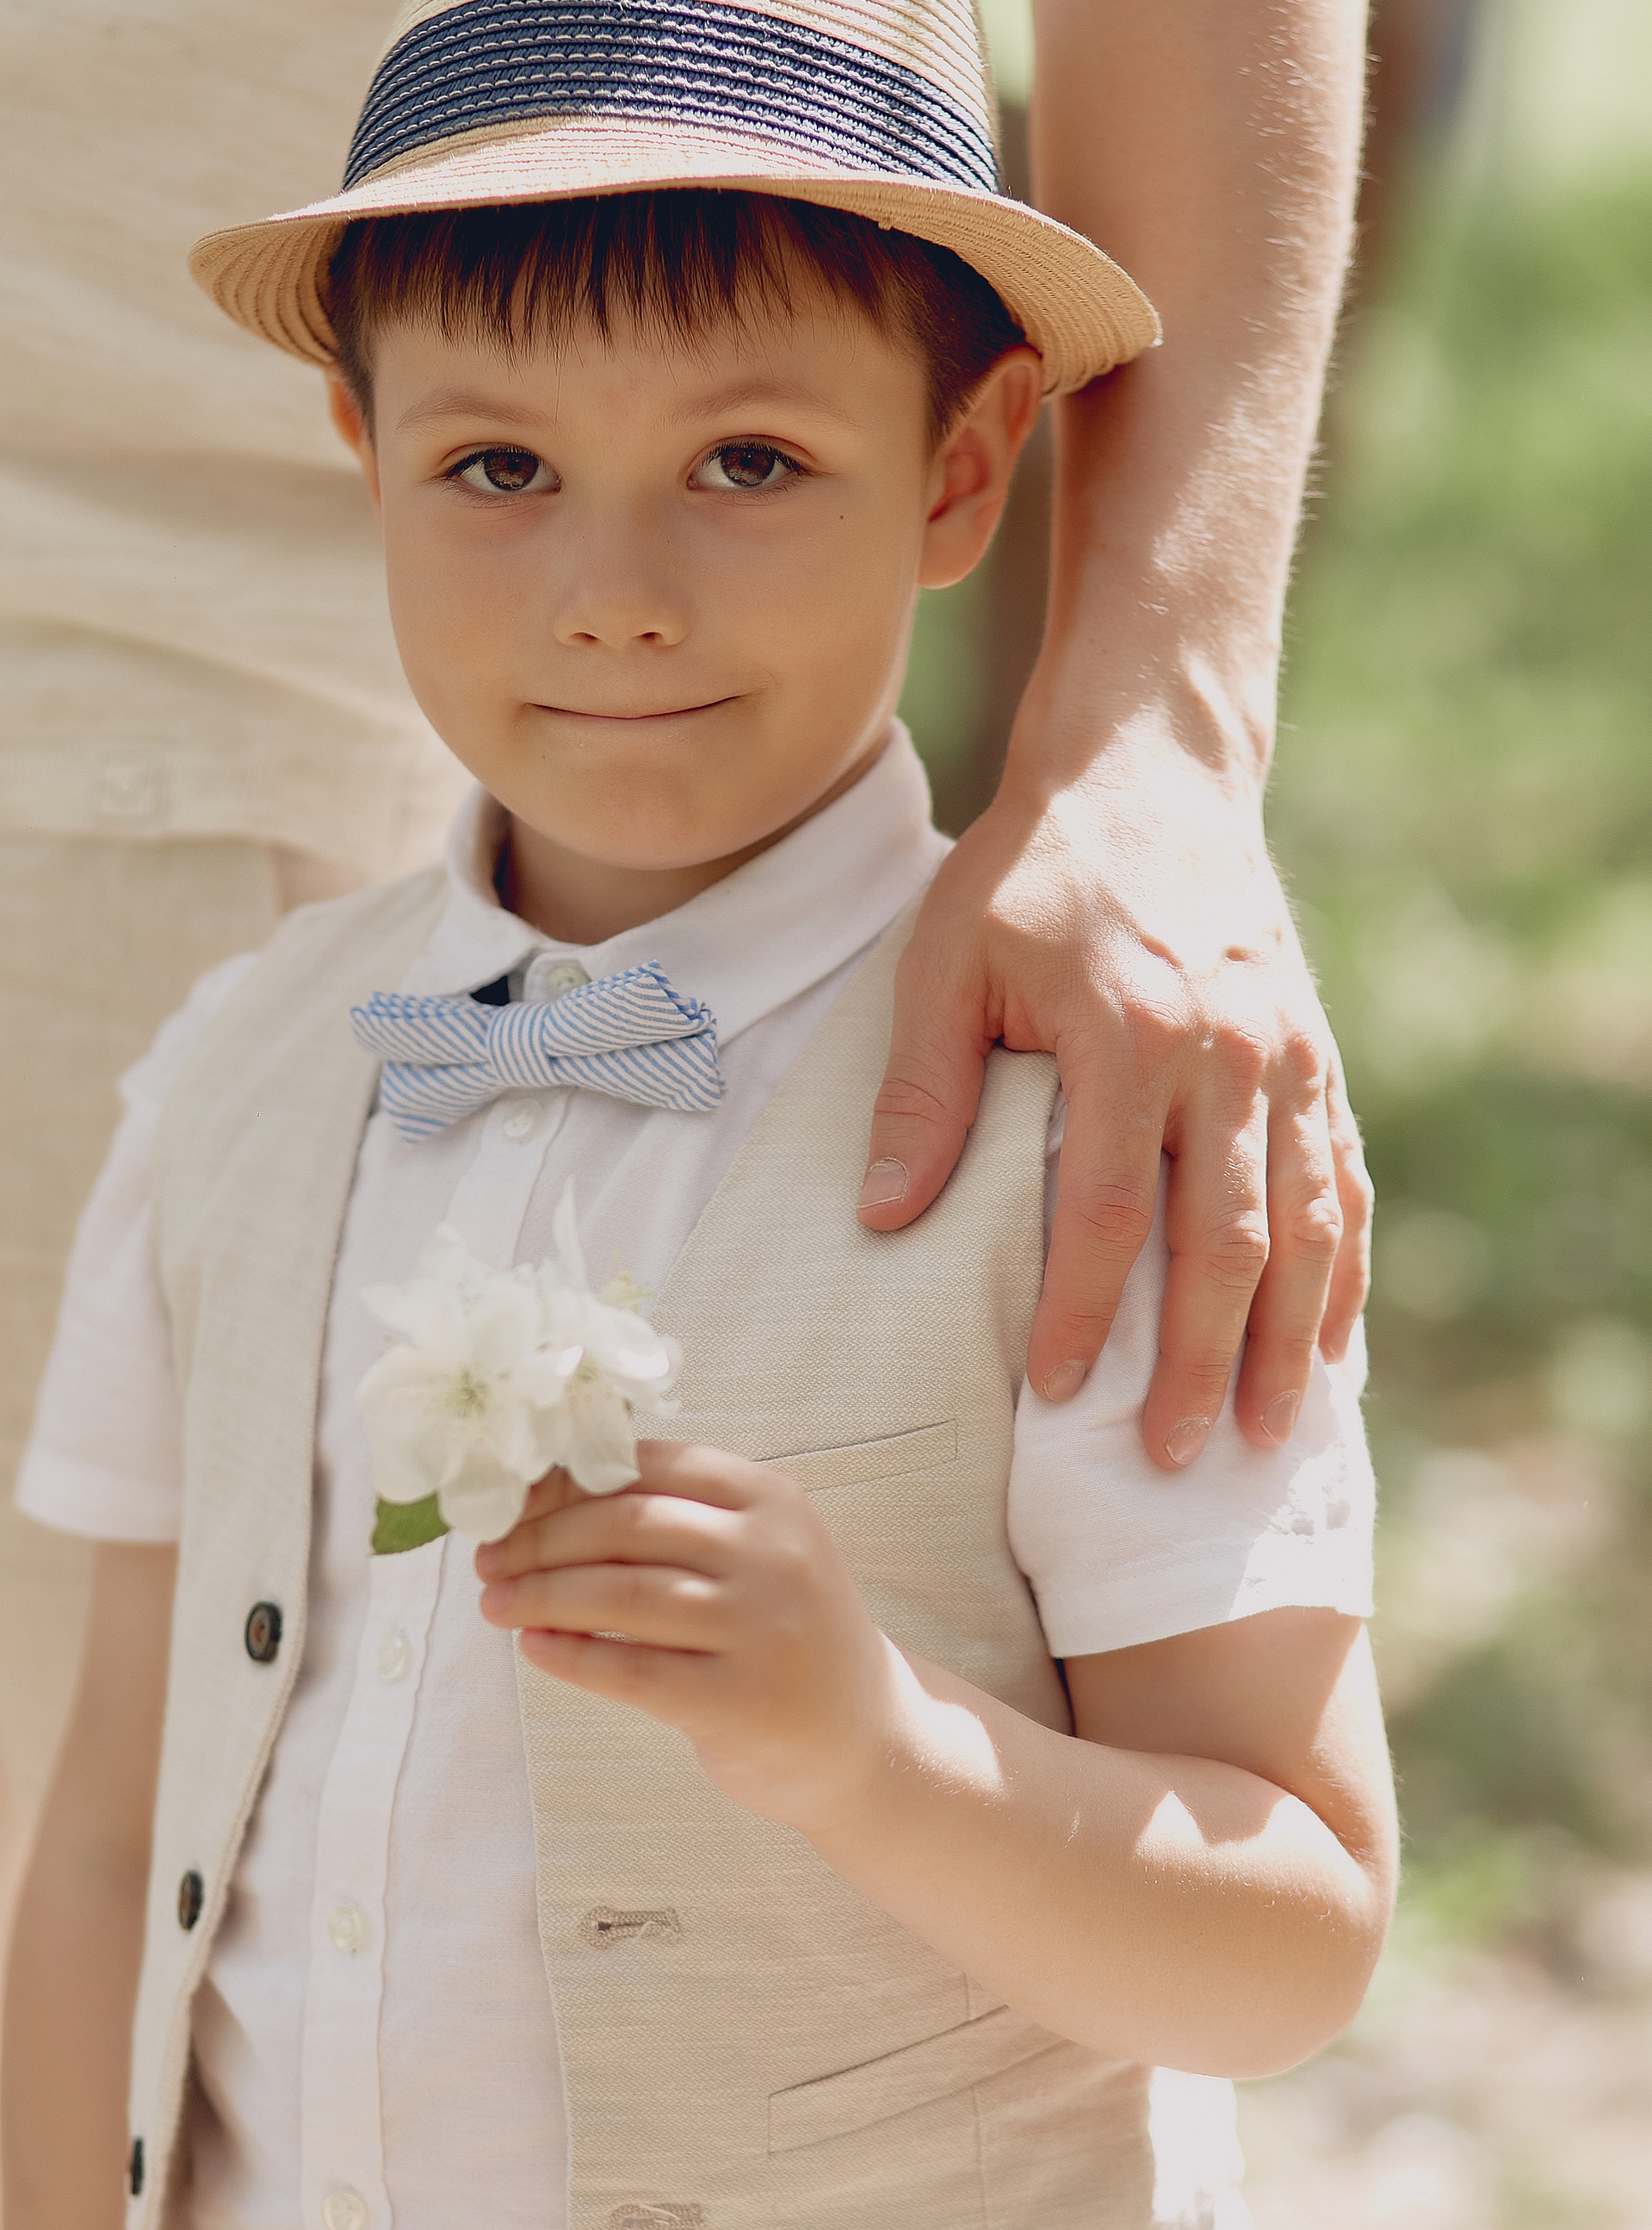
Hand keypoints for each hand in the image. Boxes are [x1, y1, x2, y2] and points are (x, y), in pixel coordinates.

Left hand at [476, 1445, 900, 1837]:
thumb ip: (674, 1522)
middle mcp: (773, 1553)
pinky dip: (571, 1656)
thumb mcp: (755, 1557)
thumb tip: (540, 1499)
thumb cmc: (783, 1637)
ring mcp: (762, 1627)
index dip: (566, 1482)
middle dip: (540, 1540)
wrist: (870, 1740)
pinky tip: (534, 1648)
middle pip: (626, 1524)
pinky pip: (631, 1670)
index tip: (509, 1501)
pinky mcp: (742, 1701)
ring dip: (541, 1595)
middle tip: (488, 1559)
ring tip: (494, 1604)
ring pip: (622, 1593)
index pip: (648, 1464)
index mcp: (770, 1500)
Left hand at [859, 736, 1370, 1472]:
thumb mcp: (948, 961)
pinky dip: (1343, 1271)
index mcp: (1132, 1033)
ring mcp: (1288, 1056)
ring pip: (1306, 1225)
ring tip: (1266, 1436)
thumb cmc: (1031, 872)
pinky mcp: (1317, 1056)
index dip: (1088, 1311)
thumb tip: (884, 1219)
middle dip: (1204, 1361)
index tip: (1059, 1392)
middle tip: (1174, 1458)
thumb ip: (923, 1092)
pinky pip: (1344, 1183)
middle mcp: (1229, 1054)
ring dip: (1289, 1340)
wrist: (1152, 770)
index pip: (1111, 1208)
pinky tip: (1329, 1347)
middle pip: (1227, 1240)